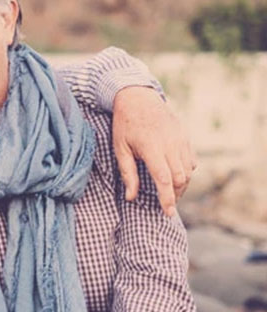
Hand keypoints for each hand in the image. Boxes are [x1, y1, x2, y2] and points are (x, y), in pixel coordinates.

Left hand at [111, 86, 196, 216]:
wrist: (138, 98)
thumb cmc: (125, 124)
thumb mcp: (120, 148)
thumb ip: (127, 173)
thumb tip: (131, 197)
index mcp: (151, 148)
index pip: (164, 179)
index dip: (167, 198)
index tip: (168, 213)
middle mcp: (170, 144)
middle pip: (180, 178)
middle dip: (175, 195)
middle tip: (167, 205)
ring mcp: (180, 140)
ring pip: (188, 171)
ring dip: (181, 185)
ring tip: (170, 193)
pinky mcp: (185, 137)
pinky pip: (191, 161)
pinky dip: (186, 172)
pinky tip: (176, 177)